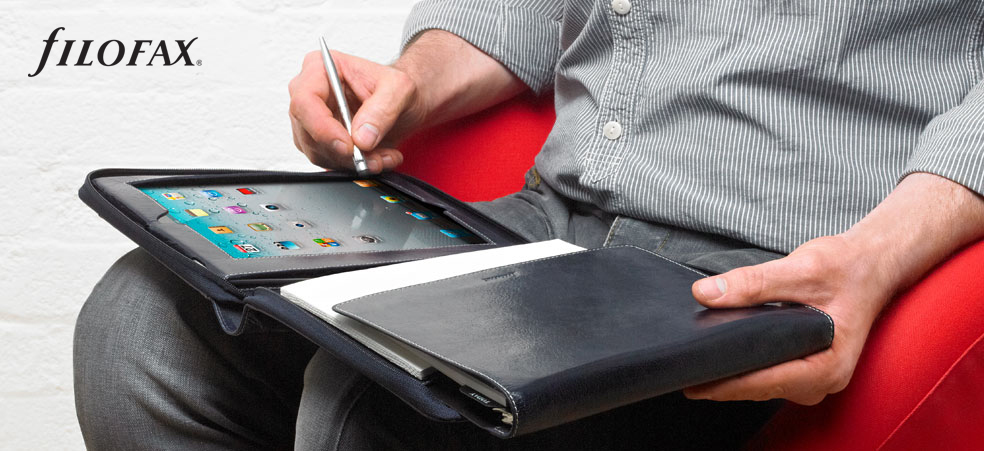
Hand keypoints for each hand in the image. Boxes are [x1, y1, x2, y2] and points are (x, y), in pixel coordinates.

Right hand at [288, 50, 424, 171]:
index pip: (305, 101)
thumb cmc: (397, 87)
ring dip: (353, 162)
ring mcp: (312, 120)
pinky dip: (355, 166)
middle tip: (372, 157)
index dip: (322, 128)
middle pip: (308, 131)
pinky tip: (377, 158)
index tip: (348, 145)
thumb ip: (382, 110)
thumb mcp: (400, 89)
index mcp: (320, 68)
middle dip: (342, 152)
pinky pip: (330, 162)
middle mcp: (310, 93)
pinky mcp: (320, 142)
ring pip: (318, 152)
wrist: (406, 103)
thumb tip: (361, 137)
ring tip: (383, 156)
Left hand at [684, 235, 889, 404]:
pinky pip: (768, 373)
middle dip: (723, 380)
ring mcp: (814, 376)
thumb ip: (753, 282)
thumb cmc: (848, 268)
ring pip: (762, 384)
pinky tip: (721, 353)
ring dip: (731, 374)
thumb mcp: (800, 268)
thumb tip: (708, 293)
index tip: (694, 383)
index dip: (726, 383)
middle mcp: (823, 379)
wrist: (871, 264)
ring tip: (696, 363)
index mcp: (829, 365)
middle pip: (760, 388)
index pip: (766, 382)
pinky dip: (744, 364)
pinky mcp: (804, 366)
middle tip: (683, 370)